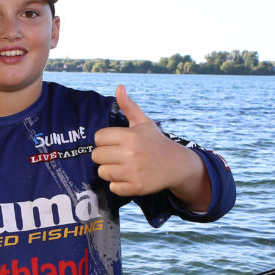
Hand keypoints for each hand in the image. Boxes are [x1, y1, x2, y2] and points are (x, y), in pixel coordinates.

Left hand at [92, 85, 210, 208]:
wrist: (177, 164)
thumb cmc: (156, 141)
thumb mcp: (144, 122)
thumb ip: (129, 106)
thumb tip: (119, 87)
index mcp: (130, 136)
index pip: (99, 138)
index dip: (105, 140)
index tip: (115, 142)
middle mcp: (131, 153)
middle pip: (97, 156)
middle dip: (105, 156)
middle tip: (118, 155)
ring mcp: (133, 171)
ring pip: (102, 172)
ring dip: (109, 170)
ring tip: (122, 166)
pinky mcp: (136, 187)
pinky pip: (113, 187)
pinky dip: (118, 185)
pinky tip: (128, 177)